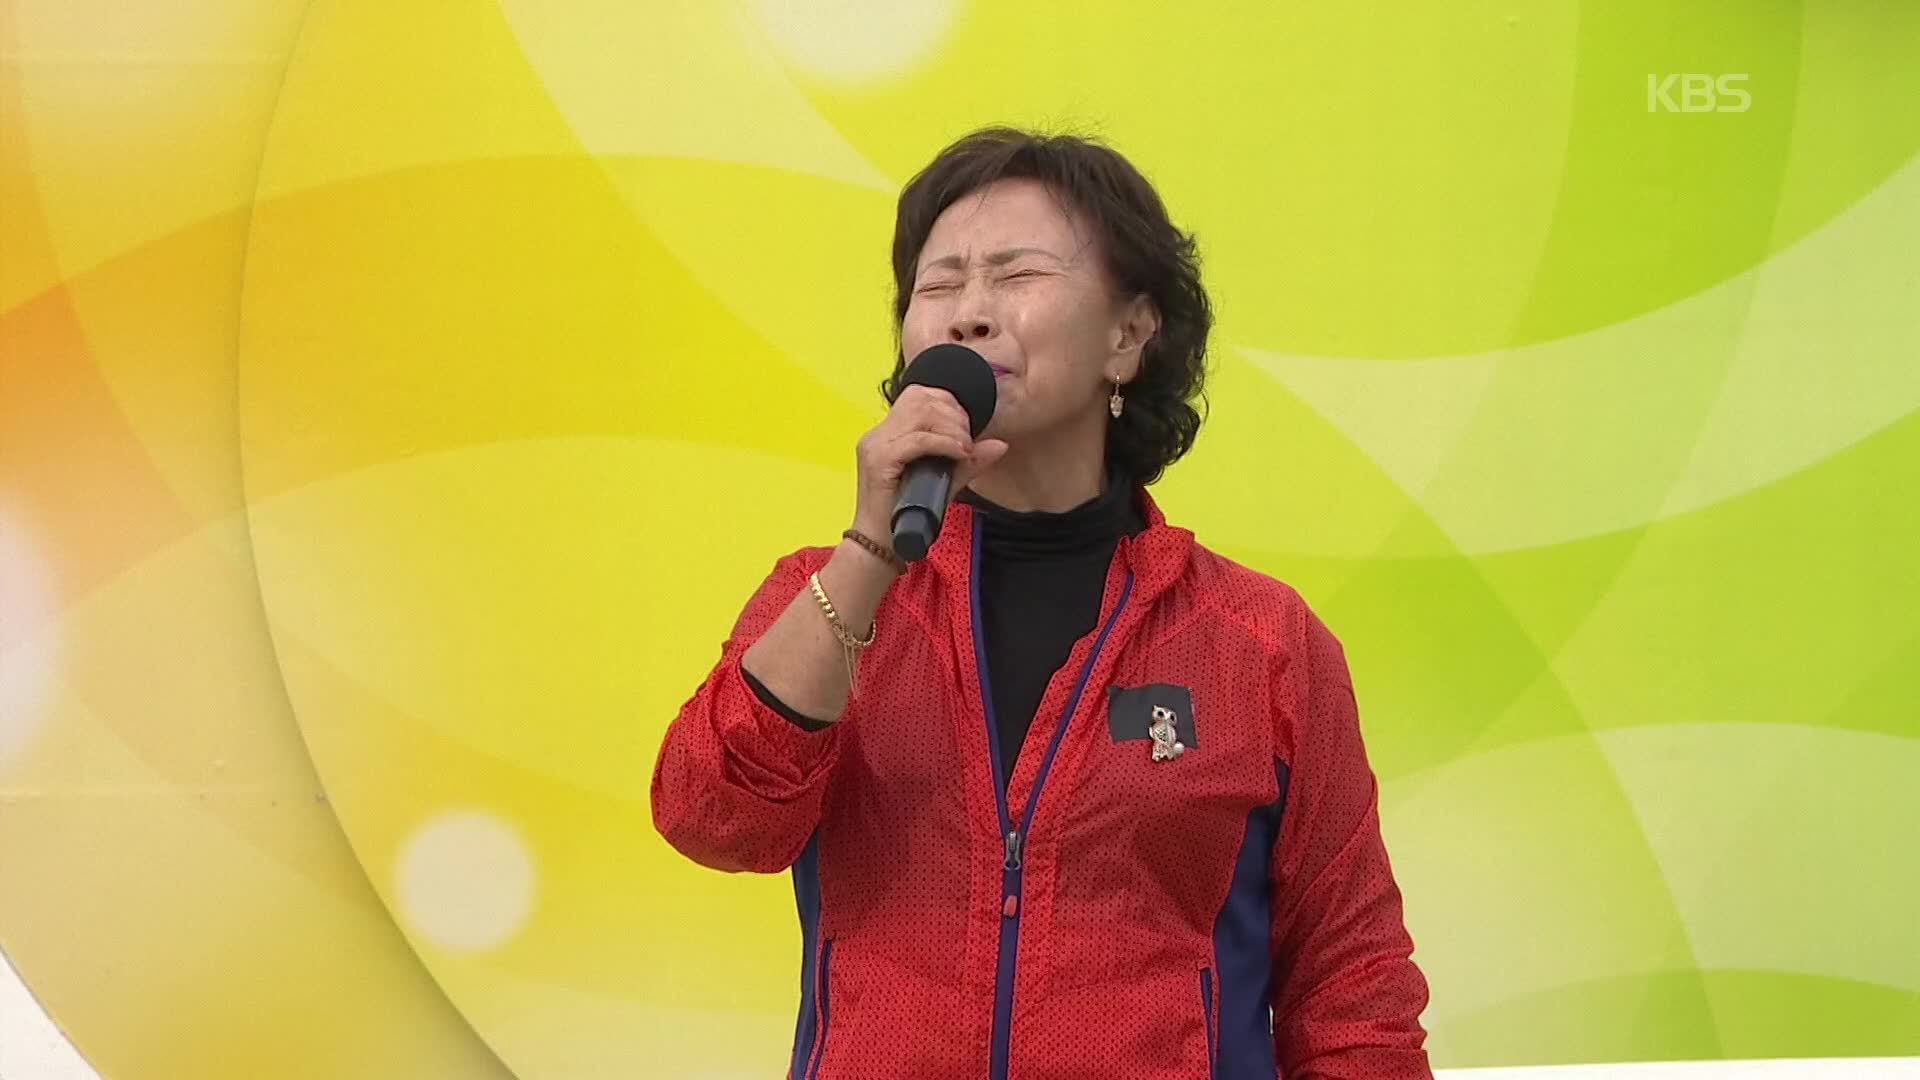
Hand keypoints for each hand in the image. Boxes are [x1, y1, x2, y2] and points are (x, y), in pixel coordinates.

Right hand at [850, 384, 1008, 537]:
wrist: (880, 547)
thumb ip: (968, 462)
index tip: (968, 428)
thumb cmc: (908, 516)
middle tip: (968, 442)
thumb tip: (999, 444)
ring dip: (951, 428)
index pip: (919, 394)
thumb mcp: (944, 482)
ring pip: (920, 413)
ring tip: (964, 450)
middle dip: (955, 415)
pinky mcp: (879, 461)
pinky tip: (959, 454)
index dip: (950, 403)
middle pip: (921, 398)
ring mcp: (875, 446)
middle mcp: (878, 434)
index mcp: (887, 434)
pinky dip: (943, 444)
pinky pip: (917, 440)